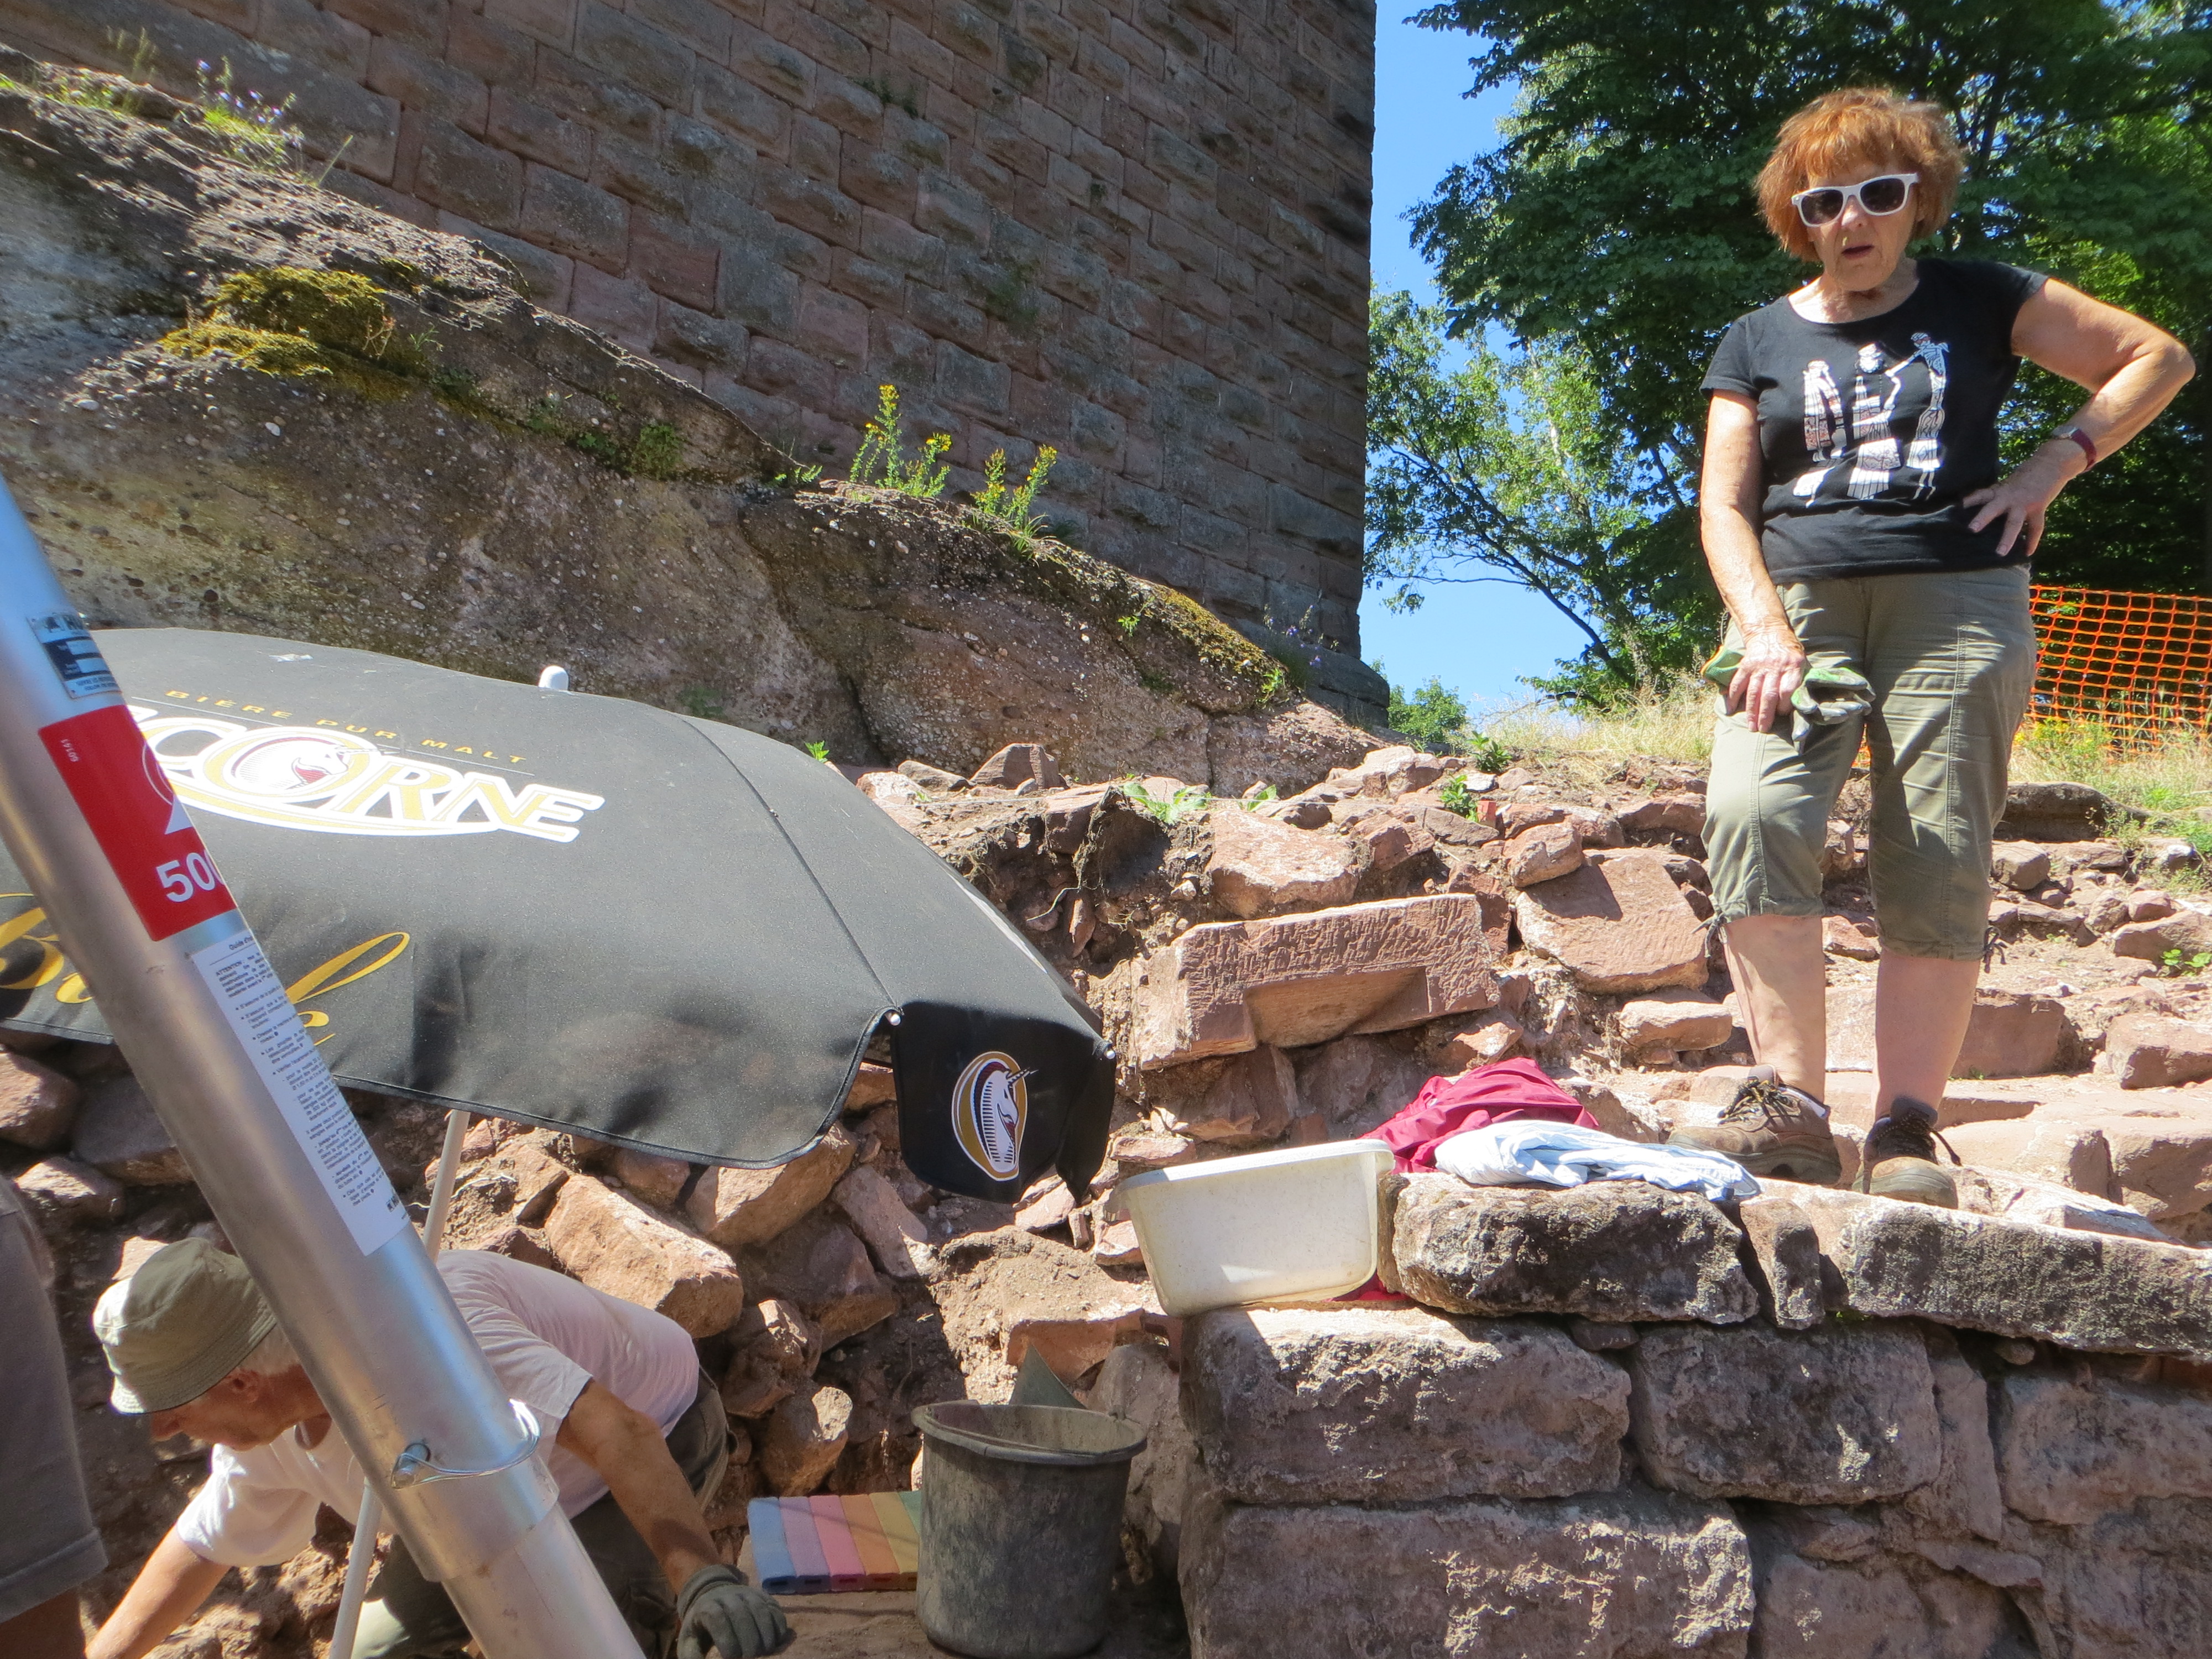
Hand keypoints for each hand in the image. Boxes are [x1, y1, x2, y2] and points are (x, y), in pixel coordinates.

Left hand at [677, 1566, 790, 1658]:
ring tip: (767, 1650)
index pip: (717, 1618)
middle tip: (752, 1657)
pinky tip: (777, 1640)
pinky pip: (773, 1606)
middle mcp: (727, 1595)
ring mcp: (747, 1592)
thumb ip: (692, 1655)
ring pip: (759, 1608)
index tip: (731, 1657)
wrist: (712, 1594)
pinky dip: (778, 1623)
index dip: (726, 1638)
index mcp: (706, 1607)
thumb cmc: (702, 1625)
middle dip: (749, 1638)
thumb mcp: (689, 1639)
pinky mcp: (762, 1594)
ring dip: (766, 1631)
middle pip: (740, 1613)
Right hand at [1725, 627, 1806, 734]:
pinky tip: (1731, 709)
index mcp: (1793, 666)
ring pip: (1754, 691)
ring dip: (1751, 710)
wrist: (1770, 632)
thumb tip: (1801, 705)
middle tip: (1763, 729)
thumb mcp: (1801, 662)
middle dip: (1766, 714)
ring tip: (1751, 725)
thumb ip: (1800, 681)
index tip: (1782, 715)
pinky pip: (1738, 682)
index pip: (1788, 689)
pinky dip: (1733, 696)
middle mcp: (1775, 666)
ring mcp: (1759, 666)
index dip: (1784, 704)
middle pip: (1769, 694)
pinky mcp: (1746, 665)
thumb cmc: (1789, 652)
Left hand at [1963, 444, 2079, 559]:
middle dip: (1982, 519)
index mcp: (1999, 490)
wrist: (2051, 463)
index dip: (1969, 501)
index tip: (1957, 509)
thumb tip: (1987, 509)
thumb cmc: (2027, 474)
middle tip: (1971, 529)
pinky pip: (2035, 527)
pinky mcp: (2039, 508)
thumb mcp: (2009, 482)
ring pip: (2014, 523)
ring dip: (2007, 538)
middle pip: (1993, 509)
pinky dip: (2032, 541)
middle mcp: (2009, 497)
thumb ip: (1999, 495)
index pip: (1981, 495)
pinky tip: (2027, 552)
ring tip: (2000, 553)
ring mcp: (2024, 503)